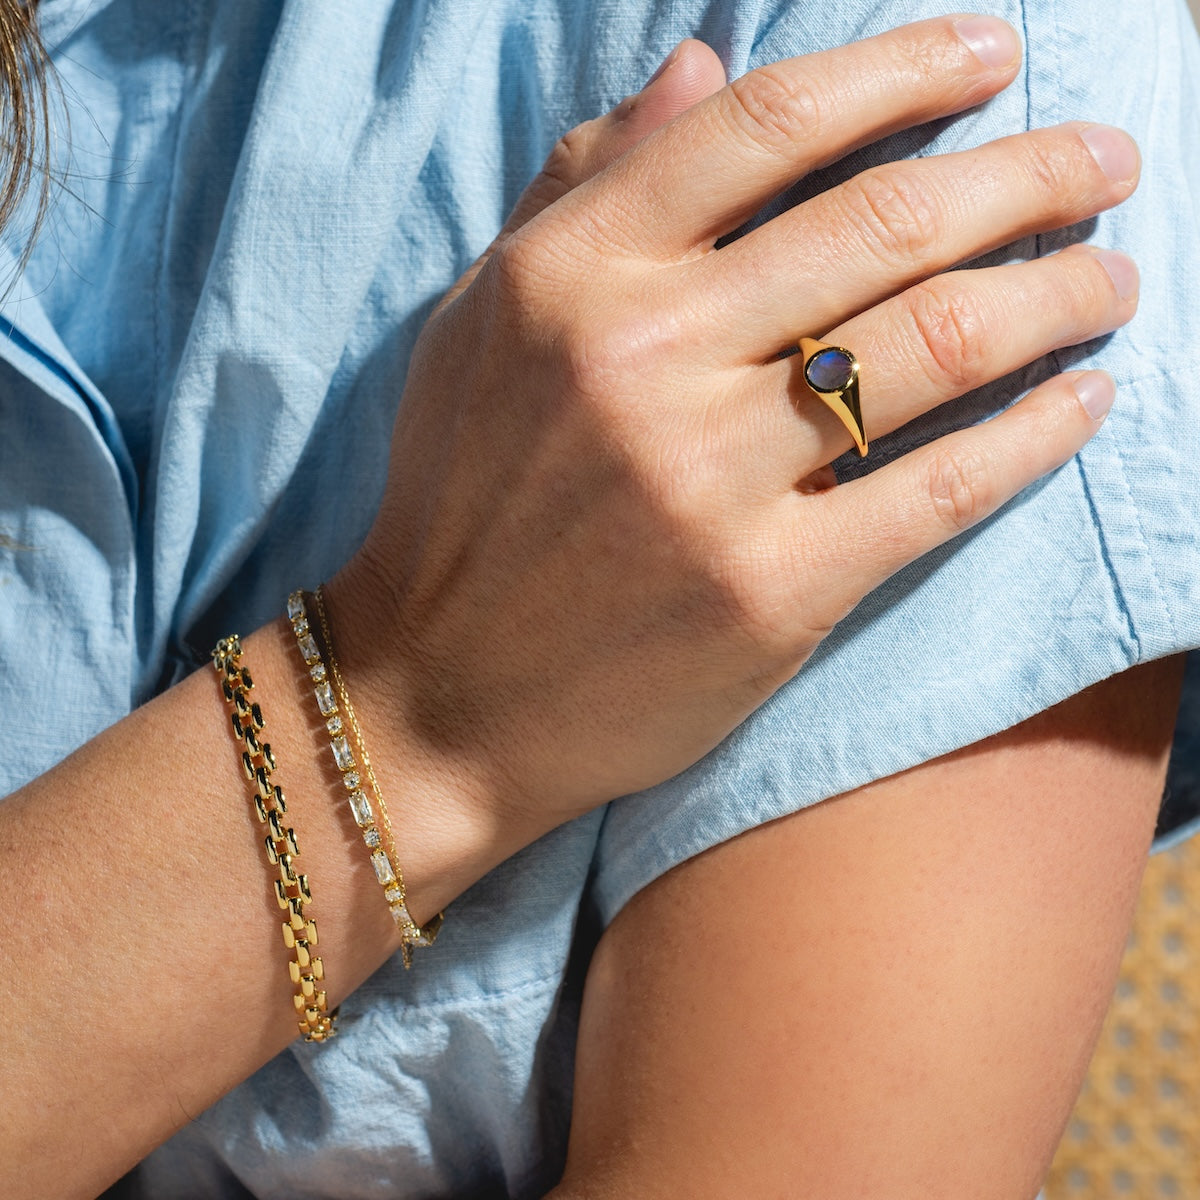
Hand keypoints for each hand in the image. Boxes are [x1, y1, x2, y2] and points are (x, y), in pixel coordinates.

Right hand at [336, 15, 1137, 851]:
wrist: (442, 695)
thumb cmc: (461, 505)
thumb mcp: (483, 327)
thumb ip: (583, 189)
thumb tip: (697, 62)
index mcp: (571, 276)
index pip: (765, 123)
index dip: (902, 69)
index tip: (991, 55)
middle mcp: (642, 360)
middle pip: (884, 222)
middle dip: (1028, 173)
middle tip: (1105, 160)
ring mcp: (709, 482)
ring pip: (933, 346)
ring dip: (1056, 292)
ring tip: (1113, 275)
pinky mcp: (768, 594)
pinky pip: (939, 487)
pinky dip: (1034, 435)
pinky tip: (1086, 399)